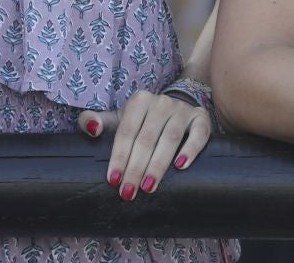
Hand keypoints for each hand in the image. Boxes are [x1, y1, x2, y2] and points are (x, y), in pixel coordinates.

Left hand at [78, 90, 212, 198]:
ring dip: (158, 165)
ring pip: (170, 138)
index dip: (119, 157)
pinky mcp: (202, 117)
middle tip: (128, 193)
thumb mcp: (118, 118)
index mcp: (139, 101)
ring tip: (148, 187)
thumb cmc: (141, 121)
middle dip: (136, 168)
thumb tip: (91, 128)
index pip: (127, 132)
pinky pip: (199, 133)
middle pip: (147, 139)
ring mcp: (183, 110)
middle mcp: (162, 103)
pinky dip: (191, 149)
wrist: (175, 107)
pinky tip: (181, 166)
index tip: (114, 180)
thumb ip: (95, 120)